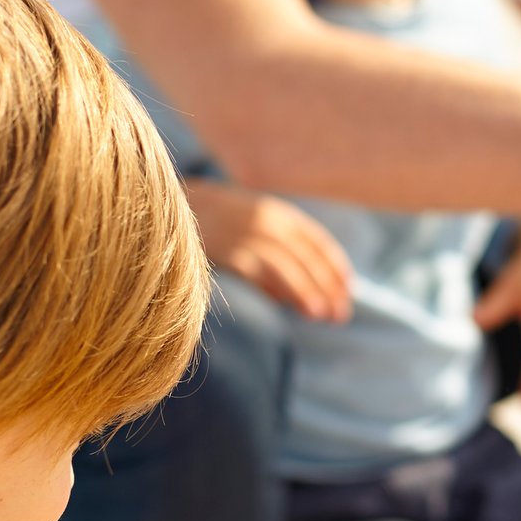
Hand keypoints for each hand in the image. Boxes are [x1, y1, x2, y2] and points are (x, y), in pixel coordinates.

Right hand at [184, 179, 350, 319]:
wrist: (171, 205)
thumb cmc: (217, 221)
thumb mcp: (253, 221)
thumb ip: (279, 245)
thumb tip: (298, 293)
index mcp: (277, 212)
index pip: (317, 242)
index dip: (337, 267)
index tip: (348, 290)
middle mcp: (266, 220)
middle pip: (306, 257)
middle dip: (327, 286)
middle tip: (341, 314)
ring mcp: (245, 234)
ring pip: (285, 266)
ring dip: (306, 291)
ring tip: (321, 314)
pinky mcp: (225, 250)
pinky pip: (256, 273)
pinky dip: (273, 289)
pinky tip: (286, 306)